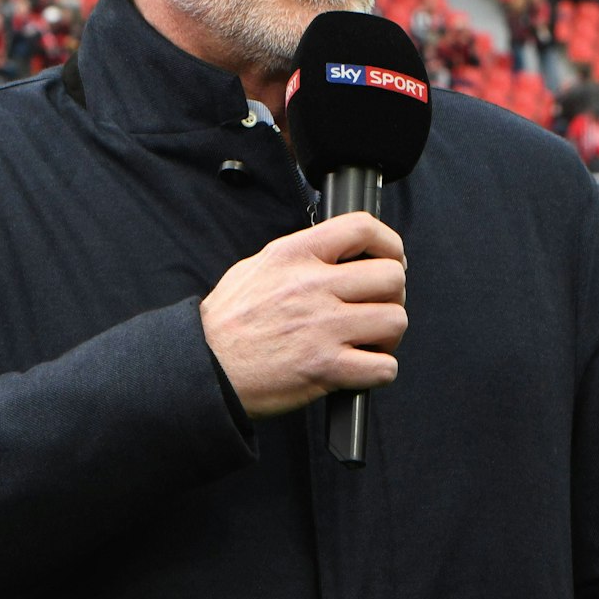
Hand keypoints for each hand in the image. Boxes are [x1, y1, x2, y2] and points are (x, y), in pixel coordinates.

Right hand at [200, 213, 407, 419]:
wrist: (202, 369)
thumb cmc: (226, 323)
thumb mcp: (256, 268)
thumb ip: (299, 256)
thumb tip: (337, 251)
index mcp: (294, 255)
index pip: (362, 227)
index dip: (390, 243)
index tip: (392, 259)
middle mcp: (312, 287)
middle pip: (391, 276)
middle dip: (392, 295)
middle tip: (377, 308)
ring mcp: (322, 328)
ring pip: (395, 320)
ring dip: (389, 335)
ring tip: (369, 341)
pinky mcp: (325, 368)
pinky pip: (384, 367)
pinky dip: (380, 371)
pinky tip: (362, 368)